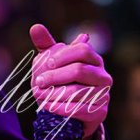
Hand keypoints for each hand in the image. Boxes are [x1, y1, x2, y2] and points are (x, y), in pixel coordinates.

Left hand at [30, 25, 112, 139]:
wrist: (72, 112)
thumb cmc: (63, 83)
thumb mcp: (54, 64)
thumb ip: (46, 46)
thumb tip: (35, 27)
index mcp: (94, 59)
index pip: (82, 50)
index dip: (63, 55)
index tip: (47, 63)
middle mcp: (103, 75)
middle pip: (79, 70)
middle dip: (55, 76)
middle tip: (37, 81)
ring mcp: (104, 94)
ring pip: (78, 91)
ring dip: (54, 93)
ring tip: (38, 94)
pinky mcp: (100, 112)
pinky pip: (79, 109)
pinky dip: (60, 107)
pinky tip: (46, 105)